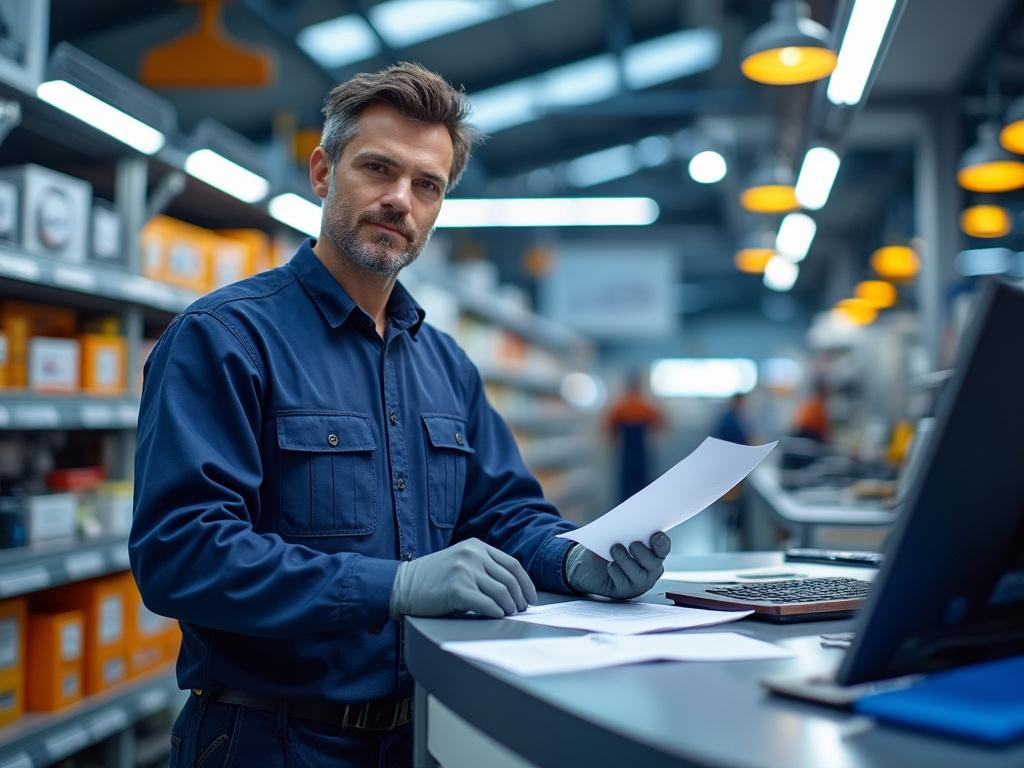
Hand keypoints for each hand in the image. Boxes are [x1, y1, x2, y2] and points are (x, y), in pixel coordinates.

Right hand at [389, 538, 536, 618]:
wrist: (403, 585)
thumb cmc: (432, 579)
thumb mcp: (460, 562)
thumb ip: (483, 567)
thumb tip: (513, 590)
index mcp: (476, 546)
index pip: (512, 564)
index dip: (526, 583)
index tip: (530, 597)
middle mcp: (473, 555)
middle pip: (510, 579)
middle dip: (520, 598)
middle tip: (520, 610)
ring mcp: (465, 570)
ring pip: (501, 592)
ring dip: (509, 607)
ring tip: (508, 615)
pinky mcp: (457, 589)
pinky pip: (487, 604)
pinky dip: (496, 612)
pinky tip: (496, 617)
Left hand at [565, 532, 670, 599]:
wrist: (589, 566)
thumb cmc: (607, 547)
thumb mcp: (618, 536)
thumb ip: (628, 531)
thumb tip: (628, 522)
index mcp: (653, 554)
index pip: (663, 549)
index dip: (662, 543)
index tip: (656, 535)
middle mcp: (649, 571)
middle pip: (653, 563)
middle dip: (643, 553)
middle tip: (632, 544)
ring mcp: (638, 583)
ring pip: (638, 574)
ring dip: (625, 559)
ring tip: (614, 549)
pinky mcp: (624, 591)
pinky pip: (622, 581)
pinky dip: (616, 570)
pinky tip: (610, 564)